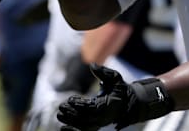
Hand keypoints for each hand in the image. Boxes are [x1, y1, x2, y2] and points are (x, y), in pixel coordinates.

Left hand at [57, 64, 173, 130]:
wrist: (129, 103)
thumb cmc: (121, 89)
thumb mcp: (115, 78)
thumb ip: (104, 72)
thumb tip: (93, 65)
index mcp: (109, 106)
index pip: (92, 108)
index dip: (80, 105)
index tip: (70, 99)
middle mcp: (104, 117)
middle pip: (86, 119)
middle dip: (72, 114)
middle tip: (61, 107)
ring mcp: (100, 123)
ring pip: (84, 126)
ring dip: (70, 122)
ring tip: (59, 115)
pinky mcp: (96, 125)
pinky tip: (63, 129)